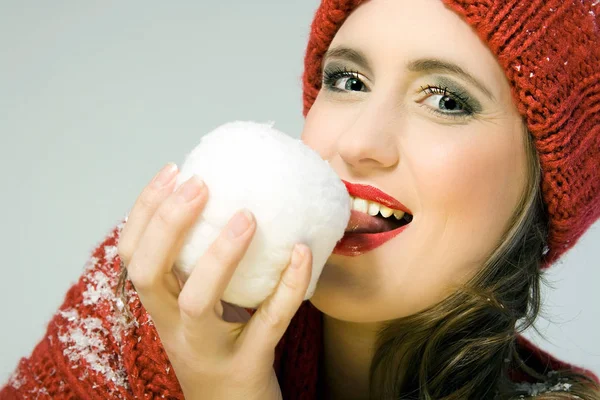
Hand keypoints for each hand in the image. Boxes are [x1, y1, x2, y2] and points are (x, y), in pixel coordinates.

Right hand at [117, 163, 312, 399]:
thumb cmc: (220, 347)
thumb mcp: (199, 307)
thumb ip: (202, 265)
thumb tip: (233, 199)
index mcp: (160, 306)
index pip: (132, 255)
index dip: (144, 211)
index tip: (173, 170)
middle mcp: (174, 326)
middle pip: (149, 273)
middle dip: (167, 224)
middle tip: (199, 183)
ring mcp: (209, 348)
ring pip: (198, 300)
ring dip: (219, 255)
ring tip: (246, 216)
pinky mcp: (248, 364)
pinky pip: (268, 322)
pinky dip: (287, 285)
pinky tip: (303, 251)